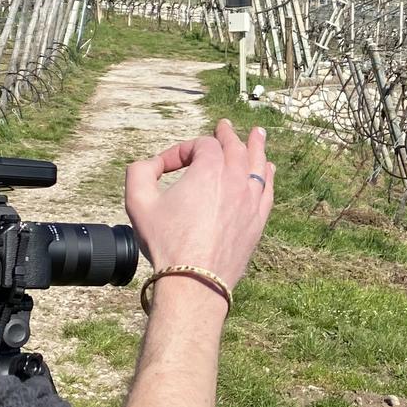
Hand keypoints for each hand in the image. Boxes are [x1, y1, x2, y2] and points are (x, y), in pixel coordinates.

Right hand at [124, 121, 273, 286]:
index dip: (180, 151)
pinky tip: (268, 169)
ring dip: (256, 146)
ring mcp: (251, 200)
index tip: (163, 169)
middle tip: (225, 126)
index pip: (201, 145)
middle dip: (227, 135)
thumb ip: (139, 171)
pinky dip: (267, 175)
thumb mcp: (138, 201)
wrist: (195, 281)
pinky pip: (267, 190)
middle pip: (235, 147)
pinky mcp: (258, 221)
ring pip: (257, 165)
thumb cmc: (166, 242)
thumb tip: (150, 163)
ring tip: (258, 134)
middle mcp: (236, 179)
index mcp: (209, 169)